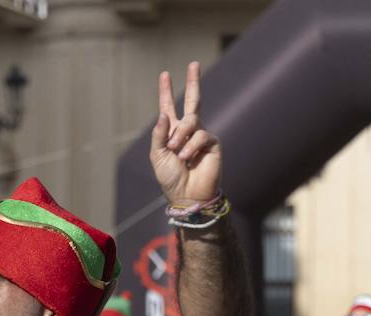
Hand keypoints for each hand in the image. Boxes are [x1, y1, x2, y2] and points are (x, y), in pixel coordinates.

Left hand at [150, 62, 221, 207]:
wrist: (187, 196)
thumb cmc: (170, 178)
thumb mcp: (157, 155)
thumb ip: (159, 134)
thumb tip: (164, 114)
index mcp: (172, 131)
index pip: (169, 107)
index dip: (166, 92)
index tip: (165, 75)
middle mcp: (188, 131)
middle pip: (194, 100)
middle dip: (193, 82)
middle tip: (194, 64)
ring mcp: (202, 136)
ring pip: (192, 121)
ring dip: (180, 137)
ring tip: (177, 153)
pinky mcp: (213, 144)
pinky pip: (201, 135)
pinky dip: (191, 146)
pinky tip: (187, 158)